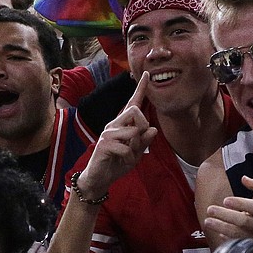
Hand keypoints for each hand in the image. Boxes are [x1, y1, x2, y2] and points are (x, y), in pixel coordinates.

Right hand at [76, 72, 157, 198]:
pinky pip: (126, 147)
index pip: (133, 104)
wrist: (100, 178)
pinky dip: (129, 157)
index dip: (141, 89)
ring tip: (128, 156)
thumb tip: (153, 129)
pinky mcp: (104, 144)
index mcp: (122, 124)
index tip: (148, 74)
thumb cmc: (118, 162)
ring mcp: (107, 133)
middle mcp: (113, 125)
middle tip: (139, 142)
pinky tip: (122, 161)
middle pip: (134, 111)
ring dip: (136, 148)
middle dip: (142, 125)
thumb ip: (144, 141)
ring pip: (132, 131)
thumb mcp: (136, 152)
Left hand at [203, 176, 252, 252]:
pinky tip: (220, 235)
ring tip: (208, 222)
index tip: (226, 200)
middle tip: (210, 210)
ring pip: (242, 236)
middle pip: (247, 222)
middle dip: (226, 216)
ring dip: (223, 229)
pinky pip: (245, 247)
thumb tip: (245, 178)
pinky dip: (231, 241)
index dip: (242, 204)